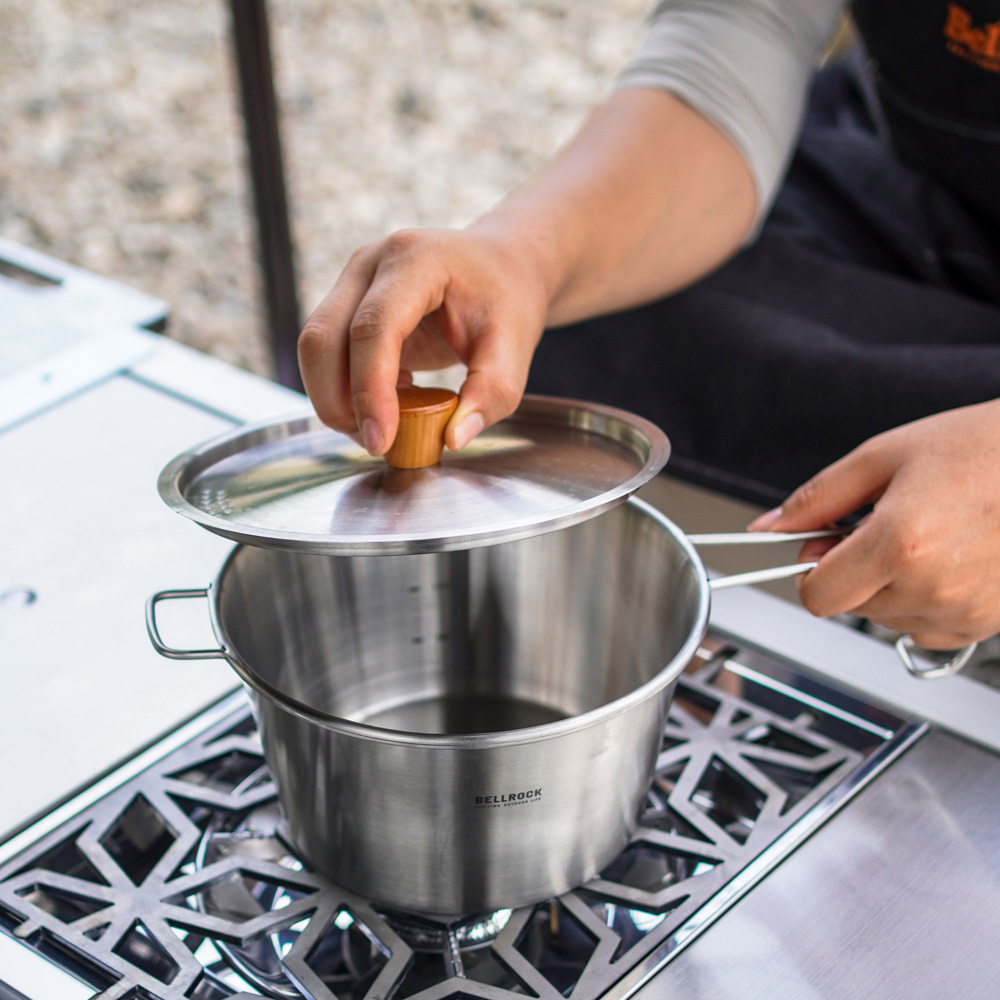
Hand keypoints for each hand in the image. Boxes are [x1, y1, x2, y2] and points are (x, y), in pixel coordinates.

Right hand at [297, 227, 548, 455]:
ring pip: (314, 348)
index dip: (370, 389)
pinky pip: (326, 353)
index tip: (381, 441)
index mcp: (417, 259)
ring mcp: (352, 280)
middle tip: (377, 444)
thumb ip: (492, 393)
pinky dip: (344, 390)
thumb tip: (453, 438)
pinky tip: (387, 403)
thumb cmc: (507, 300)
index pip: (372, 328)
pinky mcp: (346, 303)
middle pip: (322, 337)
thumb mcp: (516, 347)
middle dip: (338, 402)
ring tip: (384, 427)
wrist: (503, 266)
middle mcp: (372, 263)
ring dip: (336, 400)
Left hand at [748, 399, 999, 648]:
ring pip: (886, 619)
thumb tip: (770, 526)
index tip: (826, 542)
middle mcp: (933, 587)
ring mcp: (965, 611)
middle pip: (849, 606)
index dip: (812, 567)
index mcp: (900, 544)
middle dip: (853, 568)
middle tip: (886, 522)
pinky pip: (927, 629)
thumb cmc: (986, 448)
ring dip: (889, 585)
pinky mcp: (988, 623)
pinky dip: (923, 601)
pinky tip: (945, 560)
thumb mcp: (885, 455)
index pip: (818, 596)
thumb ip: (818, 497)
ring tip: (925, 534)